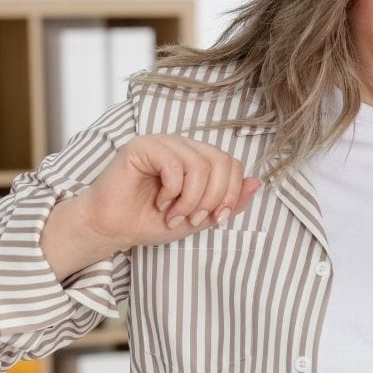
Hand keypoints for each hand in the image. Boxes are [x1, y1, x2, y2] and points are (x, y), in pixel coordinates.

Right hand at [43, 135, 262, 278]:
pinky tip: (160, 202)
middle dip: (213, 199)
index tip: (216, 218)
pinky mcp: (142, 146)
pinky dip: (172, 191)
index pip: (232, 164)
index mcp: (198, 158)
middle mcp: (183, 146)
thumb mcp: (201, 217)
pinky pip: (174, 164)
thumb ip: (229, 202)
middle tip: (193, 218)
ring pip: (200, 165)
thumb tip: (257, 182)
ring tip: (173, 214)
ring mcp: (163, 143)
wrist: (115, 229)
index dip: (231, 195)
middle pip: (222, 162)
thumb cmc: (152, 220)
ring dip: (191, 200)